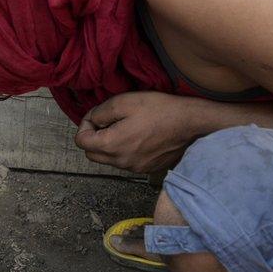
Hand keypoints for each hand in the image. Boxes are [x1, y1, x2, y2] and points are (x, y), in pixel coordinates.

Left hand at [74, 92, 200, 173]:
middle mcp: (120, 162)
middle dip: (93, 138)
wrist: (190, 124)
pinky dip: (124, 151)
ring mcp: (134, 168)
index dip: (85, 125)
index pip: (81, 141)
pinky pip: (125, 162)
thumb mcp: (123, 102)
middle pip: (91, 154)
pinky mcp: (146, 169)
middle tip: (108, 122)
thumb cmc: (158, 110)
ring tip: (124, 127)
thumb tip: (92, 120)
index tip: (97, 116)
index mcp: (111, 145)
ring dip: (109, 145)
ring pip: (108, 159)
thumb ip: (100, 113)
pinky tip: (138, 136)